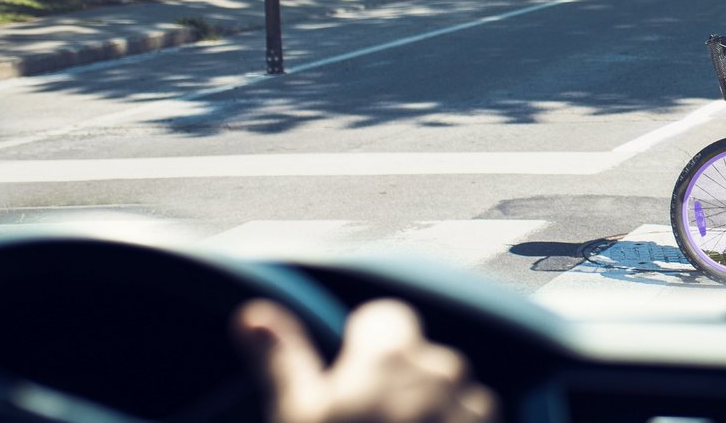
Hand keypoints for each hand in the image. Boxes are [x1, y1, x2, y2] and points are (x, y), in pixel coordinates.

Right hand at [238, 299, 497, 422]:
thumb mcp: (296, 416)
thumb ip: (282, 359)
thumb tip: (252, 314)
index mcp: (388, 359)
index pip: (387, 320)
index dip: (367, 347)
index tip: (352, 379)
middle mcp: (440, 372)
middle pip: (421, 362)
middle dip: (399, 387)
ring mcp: (474, 409)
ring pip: (452, 396)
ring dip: (432, 415)